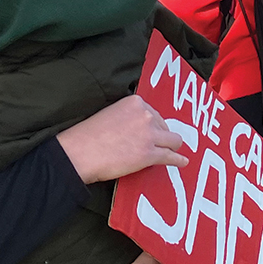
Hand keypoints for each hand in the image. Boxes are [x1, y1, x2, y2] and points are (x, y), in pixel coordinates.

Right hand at [56, 95, 186, 184]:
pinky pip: (170, 156)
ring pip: (173, 140)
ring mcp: (149, 135)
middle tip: (154, 144)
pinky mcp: (149, 155)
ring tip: (173, 151)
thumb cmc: (88, 135)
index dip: (151, 124)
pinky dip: (178, 160)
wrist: (80, 153)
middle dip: (160, 135)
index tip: (148, 131)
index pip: (152, 113)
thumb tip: (136, 130)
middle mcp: (145, 115)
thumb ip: (127, 116)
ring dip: (172, 146)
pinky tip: (182, 161)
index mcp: (135, 102)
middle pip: (164, 125)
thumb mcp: (110, 113)